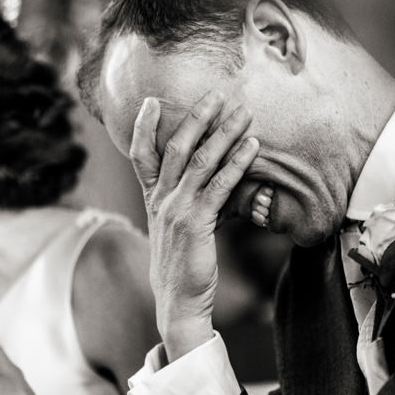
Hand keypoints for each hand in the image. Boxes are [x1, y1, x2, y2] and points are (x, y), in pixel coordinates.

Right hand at [129, 91, 258, 360]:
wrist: (178, 301)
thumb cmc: (184, 264)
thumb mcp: (179, 227)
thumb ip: (190, 201)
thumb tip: (214, 182)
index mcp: (153, 199)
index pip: (141, 156)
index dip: (145, 127)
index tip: (150, 100)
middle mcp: (161, 200)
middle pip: (176, 148)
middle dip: (196, 118)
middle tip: (216, 94)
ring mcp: (177, 210)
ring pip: (201, 161)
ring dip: (223, 133)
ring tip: (242, 112)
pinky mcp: (197, 223)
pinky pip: (220, 186)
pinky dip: (237, 163)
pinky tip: (253, 147)